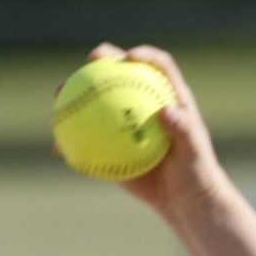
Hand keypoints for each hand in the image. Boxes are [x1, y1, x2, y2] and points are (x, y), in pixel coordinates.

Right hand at [76, 42, 225, 215]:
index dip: (144, 55)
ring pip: (96, 100)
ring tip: (60, 94)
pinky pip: (90, 137)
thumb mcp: (194, 153)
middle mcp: (143, 102)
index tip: (130, 58)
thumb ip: (184, 130)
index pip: (157, 67)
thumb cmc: (196, 174)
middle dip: (101, 59)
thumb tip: (166, 112)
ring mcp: (125, 120)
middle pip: (119, 71)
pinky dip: (73, 139)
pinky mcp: (113, 142)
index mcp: (167, 97)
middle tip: (92, 62)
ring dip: (74, 92)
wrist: (186, 200)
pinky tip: (59, 145)